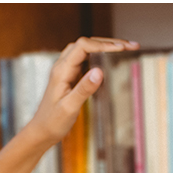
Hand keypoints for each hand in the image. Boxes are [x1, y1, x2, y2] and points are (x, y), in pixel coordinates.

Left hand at [23, 37, 139, 143]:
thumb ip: (84, 89)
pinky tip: (112, 59)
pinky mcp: (70, 75)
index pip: (83, 46)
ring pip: (86, 49)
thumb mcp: (69, 107)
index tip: (122, 48)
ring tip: (126, 49)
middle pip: (86, 43)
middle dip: (109, 42)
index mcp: (61, 70)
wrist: (41, 131)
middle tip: (131, 45)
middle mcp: (62, 66)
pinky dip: (101, 55)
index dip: (103, 44)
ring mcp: (66, 69)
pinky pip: (86, 59)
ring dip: (105, 46)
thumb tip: (99, 71)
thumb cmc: (53, 121)